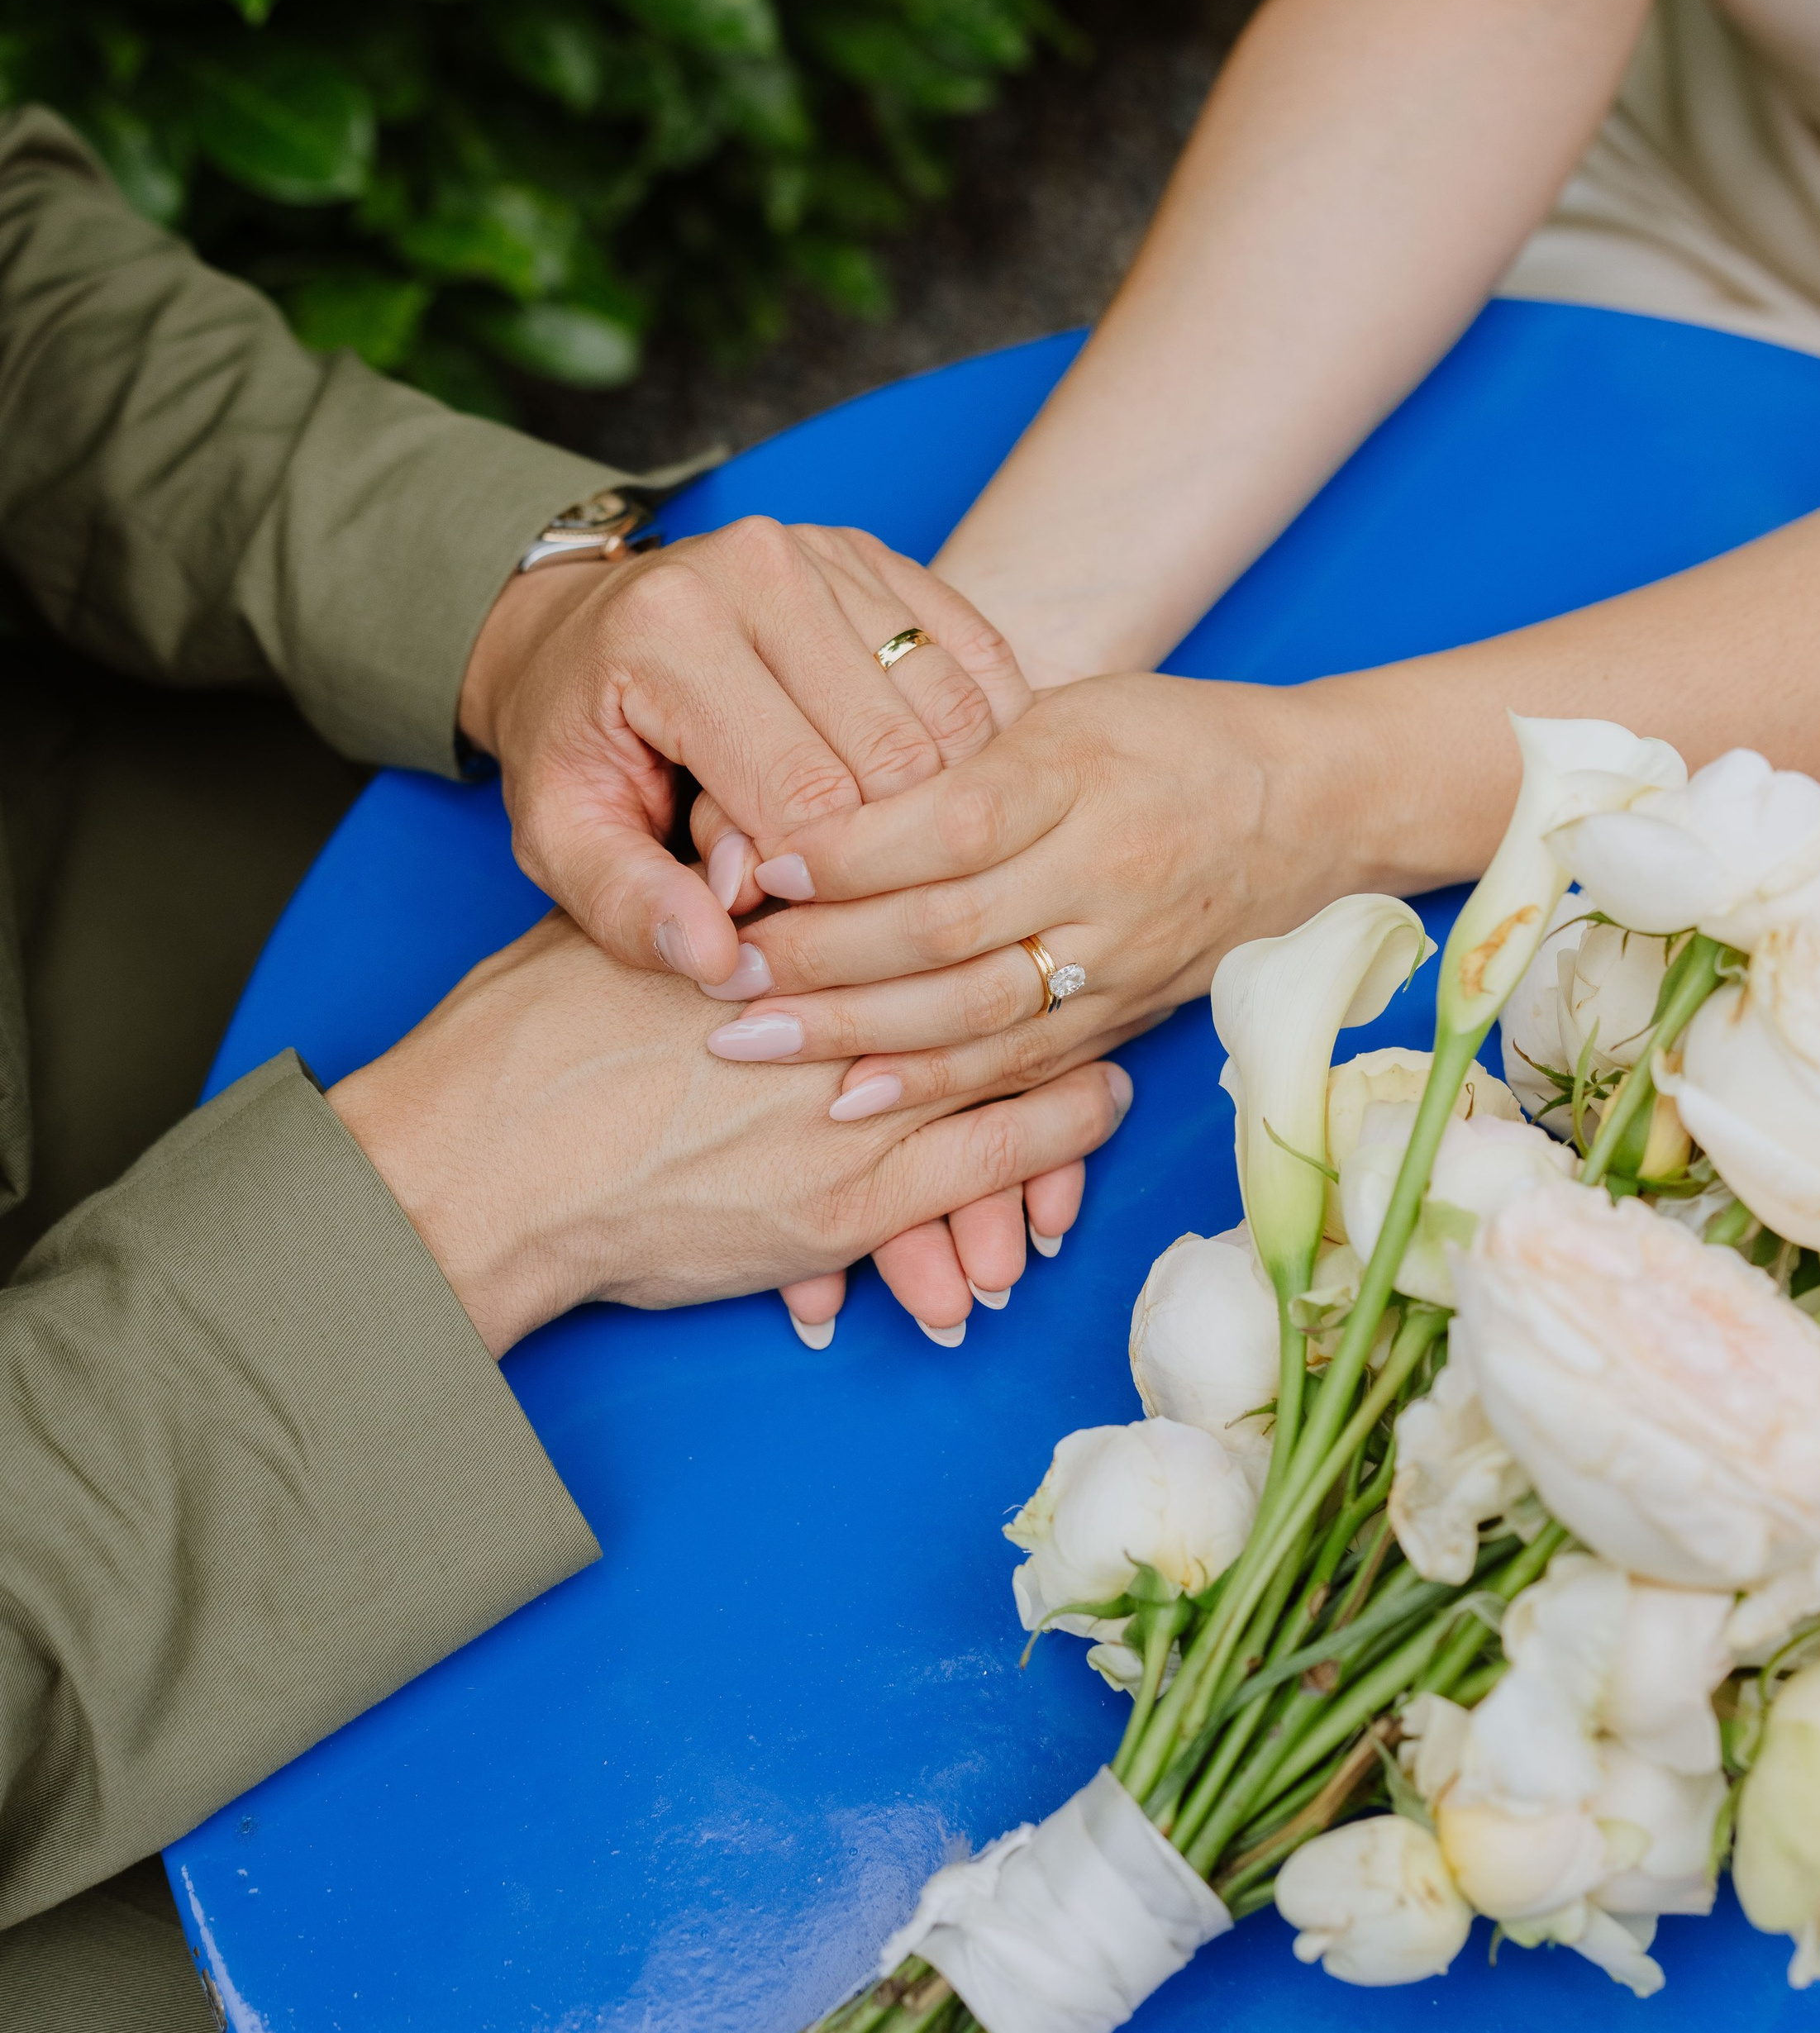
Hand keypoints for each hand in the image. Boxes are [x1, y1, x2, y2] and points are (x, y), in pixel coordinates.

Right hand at [329, 911, 1130, 1357]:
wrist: (480, 1171)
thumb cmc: (520, 1046)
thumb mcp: (607, 934)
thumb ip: (687, 896)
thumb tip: (736, 858)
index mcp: (766, 925)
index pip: (906, 870)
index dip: (976, 849)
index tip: (1025, 827)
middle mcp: (824, 1004)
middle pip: (974, 942)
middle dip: (1043, 919)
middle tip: (1110, 887)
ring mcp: (848, 1106)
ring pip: (1010, 1042)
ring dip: (1072, 1018)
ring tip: (1125, 989)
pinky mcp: (853, 1204)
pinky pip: (997, 1158)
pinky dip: (1062, 1128)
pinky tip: (1103, 1101)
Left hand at [456, 518, 1029, 994]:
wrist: (574, 634)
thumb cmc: (573, 745)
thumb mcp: (560, 838)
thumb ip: (627, 905)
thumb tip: (717, 964)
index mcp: (672, 629)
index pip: (805, 795)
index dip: (810, 883)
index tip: (771, 910)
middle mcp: (764, 566)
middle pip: (897, 756)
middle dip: (882, 849)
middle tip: (820, 882)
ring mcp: (833, 552)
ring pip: (956, 717)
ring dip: (938, 805)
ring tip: (869, 842)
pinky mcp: (883, 559)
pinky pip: (980, 668)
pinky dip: (977, 749)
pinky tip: (932, 797)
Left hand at [693, 671, 1382, 1113]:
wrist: (1319, 802)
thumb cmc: (1167, 737)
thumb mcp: (1064, 707)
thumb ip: (953, 751)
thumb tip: (813, 798)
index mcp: (1081, 769)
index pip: (949, 823)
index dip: (845, 852)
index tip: (755, 861)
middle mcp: (1108, 868)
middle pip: (946, 929)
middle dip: (819, 958)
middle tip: (722, 970)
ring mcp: (1124, 954)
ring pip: (974, 1011)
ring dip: (852, 1034)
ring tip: (749, 1041)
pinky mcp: (1131, 1015)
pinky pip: (1021, 1063)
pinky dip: (933, 1087)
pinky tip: (850, 1095)